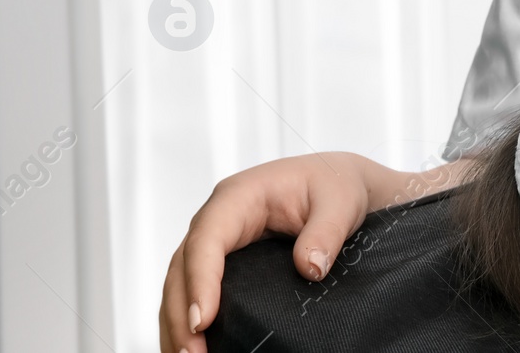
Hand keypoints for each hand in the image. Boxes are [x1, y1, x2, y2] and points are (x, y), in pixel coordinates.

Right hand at [158, 151, 407, 352]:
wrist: (339, 183)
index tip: (203, 320)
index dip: (200, 280)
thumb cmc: (334, 184)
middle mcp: (218, 219)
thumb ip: (327, 231)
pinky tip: (195, 349)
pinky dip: (188, 321)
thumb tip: (309, 269)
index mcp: (238, 196)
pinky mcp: (223, 262)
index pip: (207, 239)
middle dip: (181, 314)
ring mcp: (216, 242)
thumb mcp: (341, 201)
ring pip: (179, 284)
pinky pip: (193, 291)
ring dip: (178, 324)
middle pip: (182, 268)